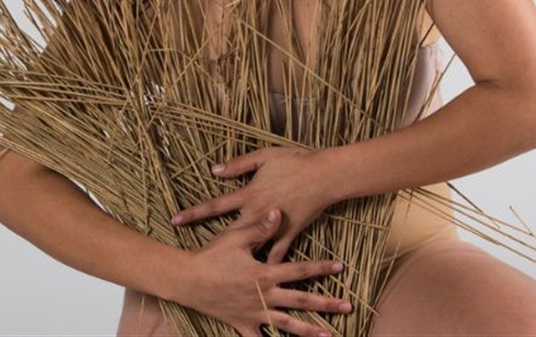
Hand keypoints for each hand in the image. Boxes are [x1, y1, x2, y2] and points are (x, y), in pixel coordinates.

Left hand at [172, 147, 334, 262]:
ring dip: (238, 261)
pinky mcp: (290, 234)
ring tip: (220, 276)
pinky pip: (276, 254)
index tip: (175, 220)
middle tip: (191, 259)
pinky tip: (259, 280)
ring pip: (251, 249)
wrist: (325, 175)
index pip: (215, 206)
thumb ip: (238, 165)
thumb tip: (214, 170)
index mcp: (249, 195)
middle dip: (210, 244)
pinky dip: (268, 265)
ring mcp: (273, 227)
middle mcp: (258, 214)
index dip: (194, 213)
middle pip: (228, 233)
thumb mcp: (263, 157)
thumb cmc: (294, 162)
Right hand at [176, 208, 349, 336]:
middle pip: (301, 301)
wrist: (187, 279)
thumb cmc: (211, 256)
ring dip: (309, 331)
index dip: (321, 268)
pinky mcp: (241, 324)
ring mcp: (254, 313)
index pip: (300, 270)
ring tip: (329, 335)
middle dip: (326, 303)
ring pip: (287, 325)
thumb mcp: (236, 238)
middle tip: (348, 306)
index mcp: (265, 274)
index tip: (341, 266)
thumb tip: (279, 212)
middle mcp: (264, 296)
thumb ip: (260, 227)